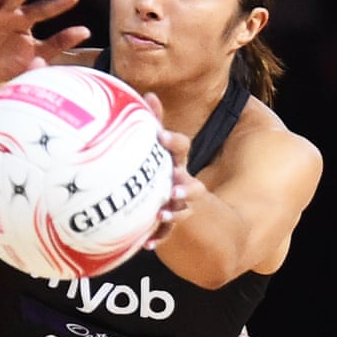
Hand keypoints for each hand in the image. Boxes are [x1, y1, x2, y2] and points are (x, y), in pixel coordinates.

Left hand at [140, 93, 196, 250]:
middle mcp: (183, 181)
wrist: (183, 201)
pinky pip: (167, 233)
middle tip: (173, 186)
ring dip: (174, 211)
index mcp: (178, 161)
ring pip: (182, 208)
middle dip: (183, 184)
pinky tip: (147, 244)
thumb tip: (147, 93)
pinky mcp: (173, 222)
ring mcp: (181, 203)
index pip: (182, 148)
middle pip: (188, 182)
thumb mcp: (161, 148)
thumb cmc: (164, 167)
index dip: (173, 142)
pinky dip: (159, 237)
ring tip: (163, 214)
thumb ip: (154, 122)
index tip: (160, 136)